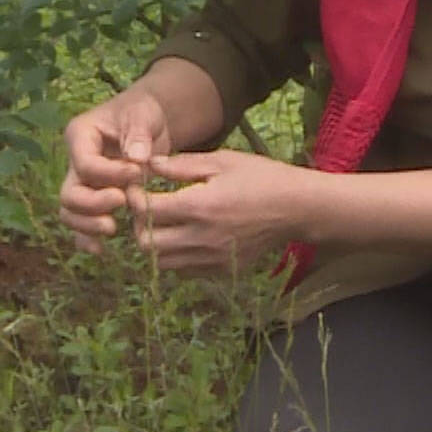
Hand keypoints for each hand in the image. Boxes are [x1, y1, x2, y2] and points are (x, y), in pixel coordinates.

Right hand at [58, 86, 173, 253]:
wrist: (147, 123)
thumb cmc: (142, 113)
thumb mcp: (142, 115)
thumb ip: (138, 134)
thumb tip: (137, 159)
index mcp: (80, 136)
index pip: (85, 164)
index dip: (109, 174)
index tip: (137, 173)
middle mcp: (74, 161)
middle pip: (70, 193)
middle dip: (93, 204)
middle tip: (121, 202)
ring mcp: (82, 183)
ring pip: (70, 212)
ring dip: (88, 225)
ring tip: (113, 229)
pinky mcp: (93, 199)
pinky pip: (81, 224)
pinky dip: (87, 238)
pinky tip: (101, 250)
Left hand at [131, 150, 317, 275]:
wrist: (298, 208)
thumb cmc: (261, 177)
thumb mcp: (221, 161)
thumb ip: (181, 165)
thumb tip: (149, 165)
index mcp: (198, 207)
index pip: (145, 211)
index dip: (132, 198)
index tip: (136, 187)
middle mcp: (202, 238)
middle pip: (146, 244)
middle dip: (137, 225)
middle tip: (145, 208)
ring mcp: (213, 258)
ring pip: (162, 262)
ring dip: (155, 243)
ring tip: (163, 223)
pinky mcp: (223, 270)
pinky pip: (185, 271)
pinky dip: (176, 256)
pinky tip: (184, 236)